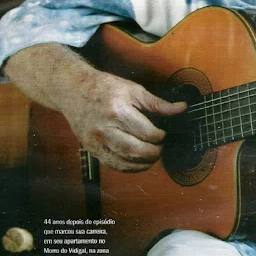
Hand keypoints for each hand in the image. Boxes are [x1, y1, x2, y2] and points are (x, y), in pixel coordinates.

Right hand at [61, 69, 186, 171]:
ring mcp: (96, 142)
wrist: (74, 91)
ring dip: (144, 163)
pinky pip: (114, 165)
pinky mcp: (92, 150)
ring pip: (125, 162)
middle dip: (154, 153)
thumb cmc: (104, 88)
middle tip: (161, 147)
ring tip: (152, 154)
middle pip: (136, 151)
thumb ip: (158, 104)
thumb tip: (182, 109)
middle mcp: (105, 129)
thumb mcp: (133, 90)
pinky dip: (130, 167)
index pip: (146, 133)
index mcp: (117, 111)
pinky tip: (138, 161)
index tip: (164, 134)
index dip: (160, 137)